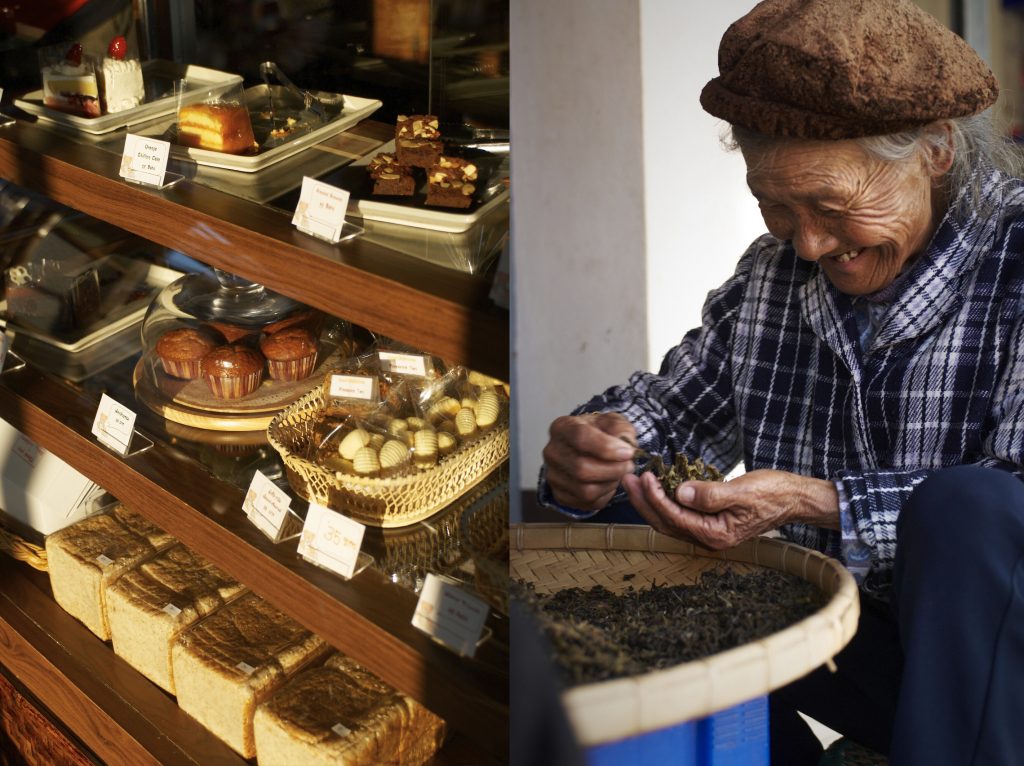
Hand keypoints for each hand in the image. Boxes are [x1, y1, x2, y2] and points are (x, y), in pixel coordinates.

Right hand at [543, 413, 637, 509]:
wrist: (589, 449)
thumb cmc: (600, 433)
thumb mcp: (613, 422)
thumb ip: (621, 429)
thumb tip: (625, 444)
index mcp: (562, 427)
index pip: (580, 437)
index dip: (606, 447)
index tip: (628, 452)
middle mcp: (552, 452)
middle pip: (581, 468)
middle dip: (613, 470)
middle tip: (629, 465)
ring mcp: (553, 475)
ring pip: (585, 489)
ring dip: (610, 483)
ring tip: (620, 473)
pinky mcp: (560, 495)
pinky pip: (587, 502)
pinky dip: (605, 495)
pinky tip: (609, 482)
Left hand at [620, 468, 839, 548]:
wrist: (793, 498)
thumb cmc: (773, 493)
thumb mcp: (742, 492)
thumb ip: (711, 494)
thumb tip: (680, 493)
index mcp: (716, 535)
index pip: (675, 518)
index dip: (656, 497)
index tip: (644, 476)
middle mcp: (708, 538)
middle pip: (665, 522)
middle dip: (643, 501)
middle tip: (626, 479)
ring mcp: (708, 531)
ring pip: (669, 519)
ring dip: (649, 501)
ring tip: (633, 481)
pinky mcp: (709, 521)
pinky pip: (679, 514)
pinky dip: (664, 500)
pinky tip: (656, 486)